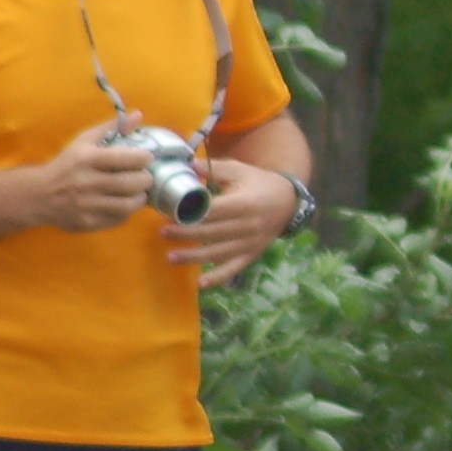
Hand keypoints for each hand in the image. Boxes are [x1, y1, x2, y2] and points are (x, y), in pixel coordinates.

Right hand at [36, 112, 157, 232]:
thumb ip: (112, 128)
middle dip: (145, 179)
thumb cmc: (66, 164)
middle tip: (144, 177)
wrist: (38, 194)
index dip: (144, 158)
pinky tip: (122, 203)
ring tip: (137, 192)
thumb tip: (138, 115)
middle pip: (132, 184)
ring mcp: (86, 205)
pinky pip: (118, 219)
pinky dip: (126, 212)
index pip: (127, 158)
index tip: (146, 158)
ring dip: (139, 198)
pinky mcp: (87, 222)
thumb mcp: (84, 141)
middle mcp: (86, 182)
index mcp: (87, 159)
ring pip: (128, 205)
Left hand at [164, 157, 299, 287]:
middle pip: (211, 233)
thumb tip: (189, 165)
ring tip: (170, 257)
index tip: (170, 213)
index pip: (213, 211)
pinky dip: (217, 278)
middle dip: (185, 234)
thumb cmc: (259, 183)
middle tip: (163, 232)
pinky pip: (233, 268)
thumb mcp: (240, 170)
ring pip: (218, 253)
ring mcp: (250, 243)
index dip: (190, 213)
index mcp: (244, 203)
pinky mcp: (252, 254)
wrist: (288, 202)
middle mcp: (248, 226)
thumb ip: (215, 169)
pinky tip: (200, 284)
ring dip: (193, 257)